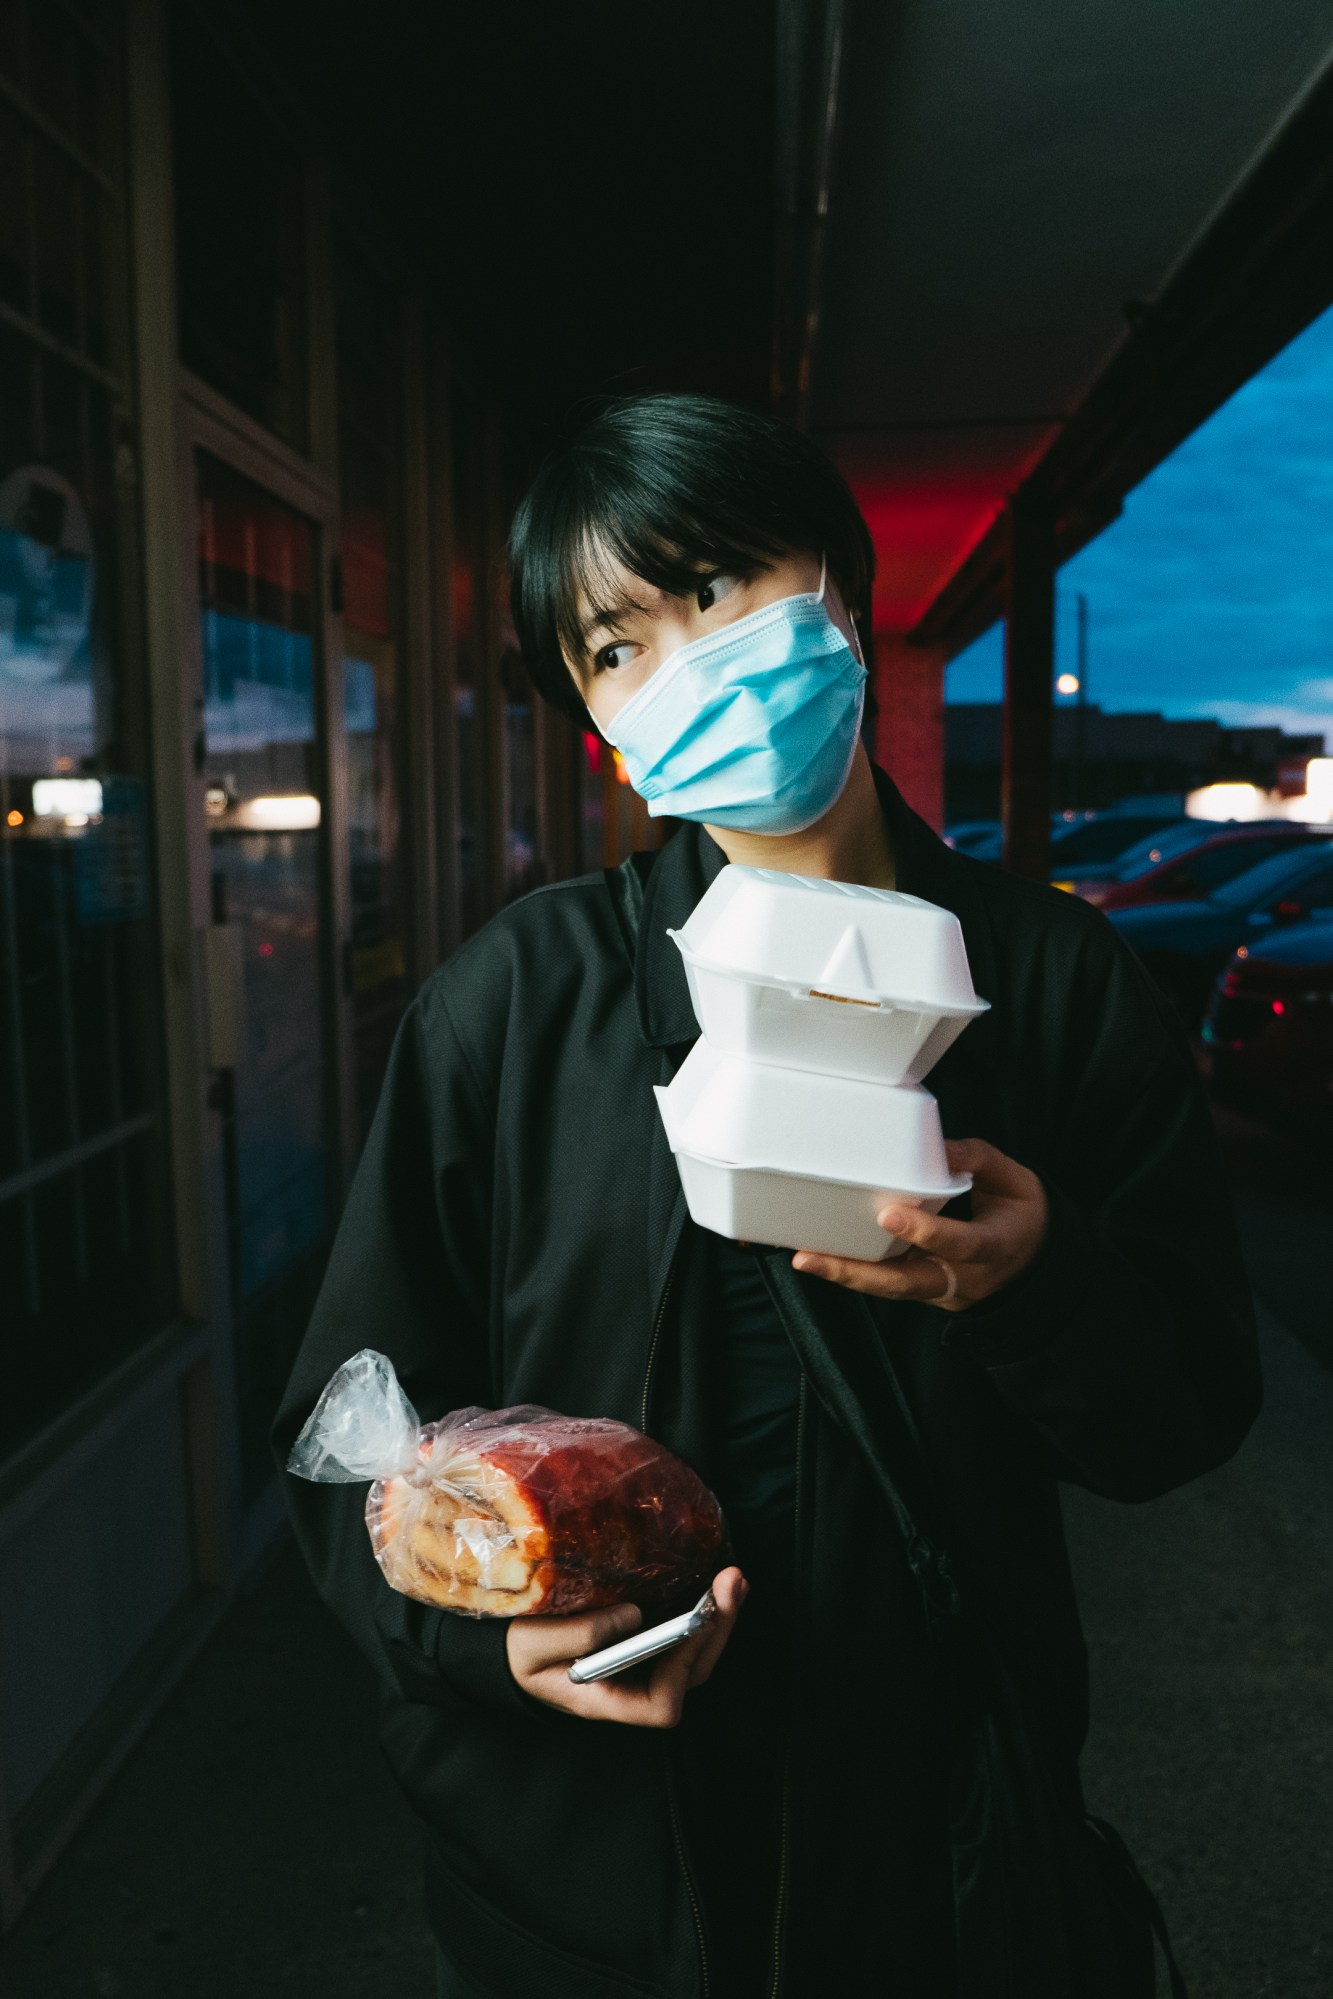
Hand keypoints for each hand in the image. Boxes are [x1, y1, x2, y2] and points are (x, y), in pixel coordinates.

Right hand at [505, 1566, 747, 1725]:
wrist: (508, 1651)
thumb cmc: (517, 1654)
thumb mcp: (532, 1646)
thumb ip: (578, 1634)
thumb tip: (634, 1615)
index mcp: (608, 1699)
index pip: (662, 1705)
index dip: (679, 1669)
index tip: (683, 1623)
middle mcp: (633, 1689)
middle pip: (692, 1675)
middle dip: (717, 1629)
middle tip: (732, 1582)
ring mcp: (642, 1669)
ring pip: (695, 1657)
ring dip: (718, 1617)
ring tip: (733, 1578)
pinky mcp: (643, 1646)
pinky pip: (683, 1637)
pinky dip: (702, 1612)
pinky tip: (713, 1583)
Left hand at [791, 1138, 1048, 1313]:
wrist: (1038, 1263)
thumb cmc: (1022, 1214)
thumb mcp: (1016, 1180)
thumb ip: (979, 1159)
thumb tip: (941, 1146)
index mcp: (995, 1246)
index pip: (960, 1244)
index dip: (925, 1232)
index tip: (888, 1213)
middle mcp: (966, 1278)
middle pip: (908, 1284)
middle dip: (859, 1272)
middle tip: (814, 1255)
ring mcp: (944, 1293)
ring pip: (892, 1290)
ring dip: (847, 1276)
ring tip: (807, 1257)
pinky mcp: (928, 1293)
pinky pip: (891, 1285)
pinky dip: (858, 1273)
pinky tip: (824, 1257)